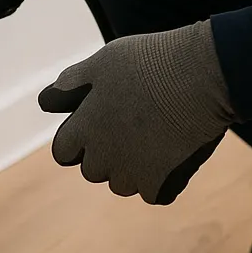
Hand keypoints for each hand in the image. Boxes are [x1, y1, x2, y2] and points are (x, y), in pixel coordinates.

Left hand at [38, 20, 236, 204]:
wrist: (205, 75)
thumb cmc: (152, 61)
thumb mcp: (105, 61)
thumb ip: (71, 83)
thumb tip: (46, 102)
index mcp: (83, 128)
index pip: (63, 152)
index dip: (78, 139)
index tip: (98, 124)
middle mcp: (102, 157)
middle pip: (93, 170)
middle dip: (107, 154)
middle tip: (135, 124)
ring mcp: (132, 175)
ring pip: (123, 184)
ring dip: (134, 167)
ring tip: (158, 133)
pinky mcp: (161, 186)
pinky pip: (155, 192)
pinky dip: (164, 178)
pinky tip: (176, 148)